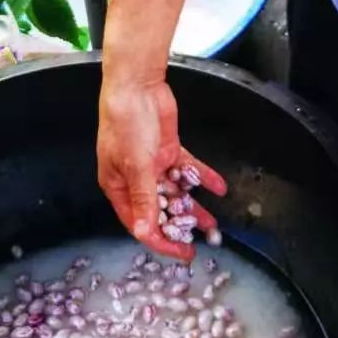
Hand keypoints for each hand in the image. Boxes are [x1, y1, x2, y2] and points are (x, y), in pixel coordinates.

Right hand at [97, 77, 226, 259]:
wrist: (137, 86)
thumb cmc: (126, 124)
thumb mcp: (136, 166)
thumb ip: (143, 199)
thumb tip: (144, 231)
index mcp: (119, 187)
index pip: (140, 223)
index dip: (161, 240)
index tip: (182, 252)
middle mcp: (136, 179)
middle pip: (159, 211)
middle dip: (180, 226)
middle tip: (201, 240)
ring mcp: (154, 165)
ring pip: (176, 193)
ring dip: (194, 206)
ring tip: (213, 222)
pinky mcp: (169, 150)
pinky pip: (188, 170)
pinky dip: (203, 178)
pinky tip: (218, 187)